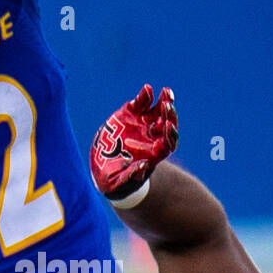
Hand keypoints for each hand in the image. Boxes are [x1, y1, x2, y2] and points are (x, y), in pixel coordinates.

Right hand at [90, 84, 177, 201]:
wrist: (102, 167)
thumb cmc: (115, 181)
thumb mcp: (121, 182)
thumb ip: (132, 176)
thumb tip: (144, 165)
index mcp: (155, 154)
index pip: (168, 143)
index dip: (170, 134)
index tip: (168, 126)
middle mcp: (152, 137)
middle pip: (167, 124)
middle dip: (169, 114)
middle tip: (167, 105)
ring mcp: (143, 124)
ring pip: (158, 111)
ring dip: (164, 101)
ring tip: (166, 91)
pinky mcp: (131, 114)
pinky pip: (141, 103)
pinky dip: (145, 96)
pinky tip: (147, 89)